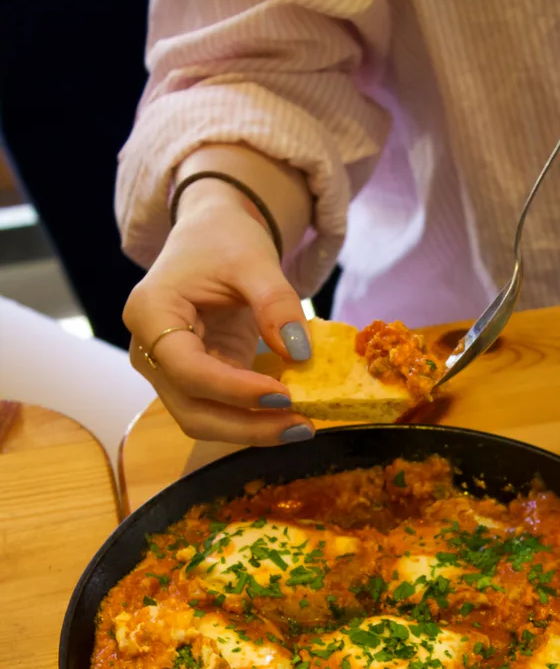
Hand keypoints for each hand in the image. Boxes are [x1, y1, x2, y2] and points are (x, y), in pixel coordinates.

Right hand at [123, 179, 314, 445]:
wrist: (211, 238)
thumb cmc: (223, 241)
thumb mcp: (254, 260)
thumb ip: (276, 303)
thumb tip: (300, 354)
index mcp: (150, 313)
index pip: (187, 369)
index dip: (234, 390)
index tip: (283, 395)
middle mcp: (148, 351)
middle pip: (191, 409)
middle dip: (247, 426)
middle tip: (302, 426)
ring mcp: (167, 372)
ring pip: (204, 420)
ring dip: (252, 431)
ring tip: (301, 427)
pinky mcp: (194, 382)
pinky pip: (220, 411)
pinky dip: (255, 419)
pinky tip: (291, 417)